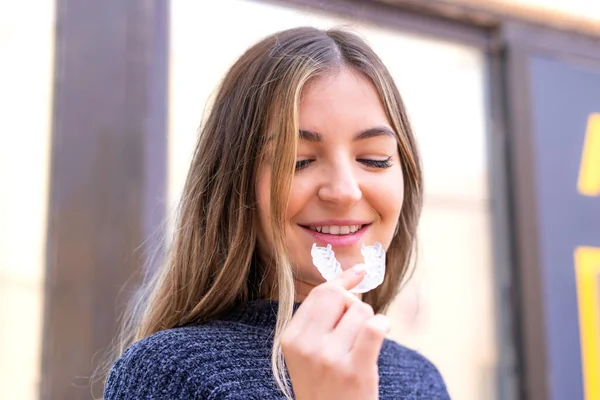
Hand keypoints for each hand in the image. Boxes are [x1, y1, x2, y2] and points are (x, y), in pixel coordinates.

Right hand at [281, 264, 390, 399]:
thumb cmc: (325, 384)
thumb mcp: (309, 351)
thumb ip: (322, 315)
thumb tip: (353, 274)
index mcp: (291, 338)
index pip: (320, 293)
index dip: (343, 281)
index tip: (359, 271)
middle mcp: (307, 346)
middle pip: (340, 297)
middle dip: (354, 305)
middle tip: (355, 328)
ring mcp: (329, 359)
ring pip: (360, 311)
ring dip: (369, 322)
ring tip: (362, 345)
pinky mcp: (354, 371)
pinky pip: (374, 328)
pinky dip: (383, 324)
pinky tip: (382, 332)